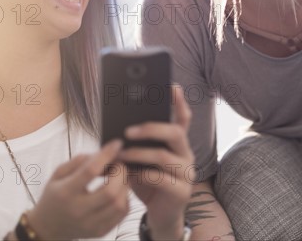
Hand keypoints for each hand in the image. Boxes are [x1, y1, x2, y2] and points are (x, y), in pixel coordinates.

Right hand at [27, 140, 129, 239]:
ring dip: (125, 186)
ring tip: (119, 178)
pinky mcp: (100, 232)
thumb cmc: (55, 196)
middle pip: (110, 192)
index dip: (106, 155)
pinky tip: (118, 192)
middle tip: (119, 164)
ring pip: (120, 204)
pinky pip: (122, 214)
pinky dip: (125, 199)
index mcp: (65, 193)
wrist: (48, 228)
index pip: (90, 171)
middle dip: (120, 173)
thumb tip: (102, 153)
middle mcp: (78, 211)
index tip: (116, 144)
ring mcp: (91, 224)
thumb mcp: (58, 174)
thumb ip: (78, 161)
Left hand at [119, 84, 193, 239]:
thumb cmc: (149, 182)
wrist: (160, 215)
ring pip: (164, 156)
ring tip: (120, 155)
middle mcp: (186, 154)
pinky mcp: (181, 192)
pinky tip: (129, 175)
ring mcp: (186, 173)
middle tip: (128, 130)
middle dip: (151, 128)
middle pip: (176, 133)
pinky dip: (142, 175)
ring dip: (138, 154)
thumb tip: (115, 127)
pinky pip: (161, 179)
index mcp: (178, 143)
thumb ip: (136, 144)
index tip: (172, 86)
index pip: (183, 118)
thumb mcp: (141, 160)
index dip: (179, 101)